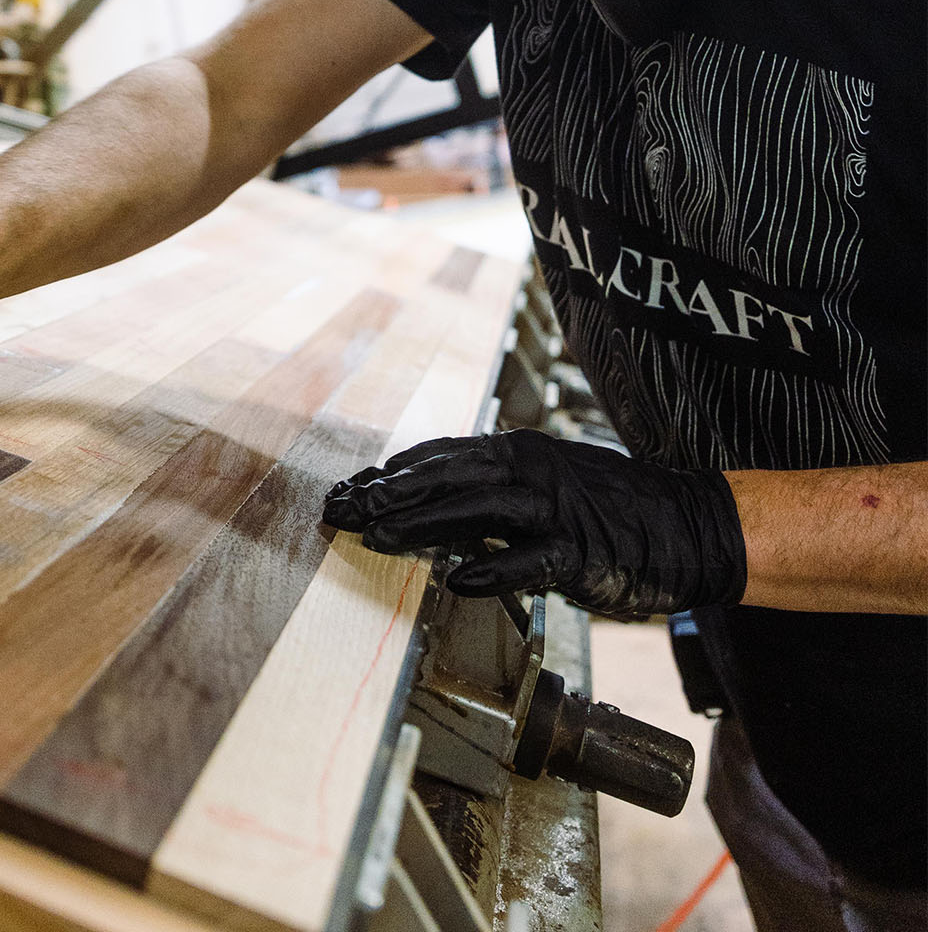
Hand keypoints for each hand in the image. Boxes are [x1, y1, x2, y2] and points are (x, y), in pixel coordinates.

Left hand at [321, 429, 746, 616]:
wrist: (692, 524)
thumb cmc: (610, 509)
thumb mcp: (542, 486)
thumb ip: (487, 492)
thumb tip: (425, 504)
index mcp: (516, 452)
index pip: (437, 457)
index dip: (388, 474)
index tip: (346, 489)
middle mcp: (530, 471)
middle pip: (445, 476)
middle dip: (388, 493)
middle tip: (342, 509)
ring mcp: (555, 509)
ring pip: (476, 509)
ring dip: (423, 523)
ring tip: (379, 537)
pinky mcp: (580, 550)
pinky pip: (529, 560)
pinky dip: (492, 569)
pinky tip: (457, 581)